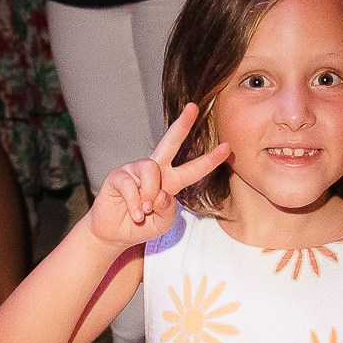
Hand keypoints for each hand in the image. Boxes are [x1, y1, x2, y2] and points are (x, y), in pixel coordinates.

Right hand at [87, 103, 231, 247]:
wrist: (115, 234)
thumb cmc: (142, 226)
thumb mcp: (164, 223)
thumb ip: (168, 210)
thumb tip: (161, 193)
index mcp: (171, 181)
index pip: (193, 169)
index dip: (210, 159)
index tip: (228, 147)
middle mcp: (155, 171)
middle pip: (170, 142)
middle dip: (182, 125)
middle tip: (193, 108)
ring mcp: (135, 170)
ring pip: (151, 170)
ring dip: (151, 194)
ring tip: (145, 210)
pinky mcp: (118, 175)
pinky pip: (131, 185)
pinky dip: (135, 203)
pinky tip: (134, 213)